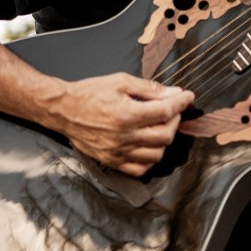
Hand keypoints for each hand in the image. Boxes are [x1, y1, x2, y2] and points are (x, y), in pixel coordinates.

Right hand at [48, 73, 194, 176]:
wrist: (63, 110)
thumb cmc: (90, 93)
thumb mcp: (120, 81)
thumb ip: (149, 89)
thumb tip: (173, 93)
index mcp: (127, 114)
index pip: (166, 111)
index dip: (181, 102)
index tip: (187, 96)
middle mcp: (125, 136)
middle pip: (165, 135)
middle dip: (175, 120)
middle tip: (172, 110)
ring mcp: (118, 152)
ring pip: (156, 154)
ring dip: (164, 140)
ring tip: (159, 126)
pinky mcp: (112, 161)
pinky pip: (140, 169)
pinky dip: (150, 159)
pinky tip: (148, 145)